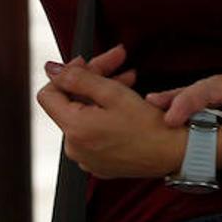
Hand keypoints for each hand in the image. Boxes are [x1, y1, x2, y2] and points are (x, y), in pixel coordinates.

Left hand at [37, 60, 182, 178]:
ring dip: (102, 94)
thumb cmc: (149, 126)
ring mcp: (85, 157)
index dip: (65, 73)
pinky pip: (93, 132)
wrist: (173, 154)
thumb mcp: (114, 93)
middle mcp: (73, 147)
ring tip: (129, 79)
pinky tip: (126, 102)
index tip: (87, 62)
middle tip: (117, 60)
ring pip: (84, 115)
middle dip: (92, 78)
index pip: (48, 94)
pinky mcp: (98, 162)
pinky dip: (106, 114)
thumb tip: (53, 69)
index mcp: (74, 129)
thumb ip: (79, 78)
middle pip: (70, 102)